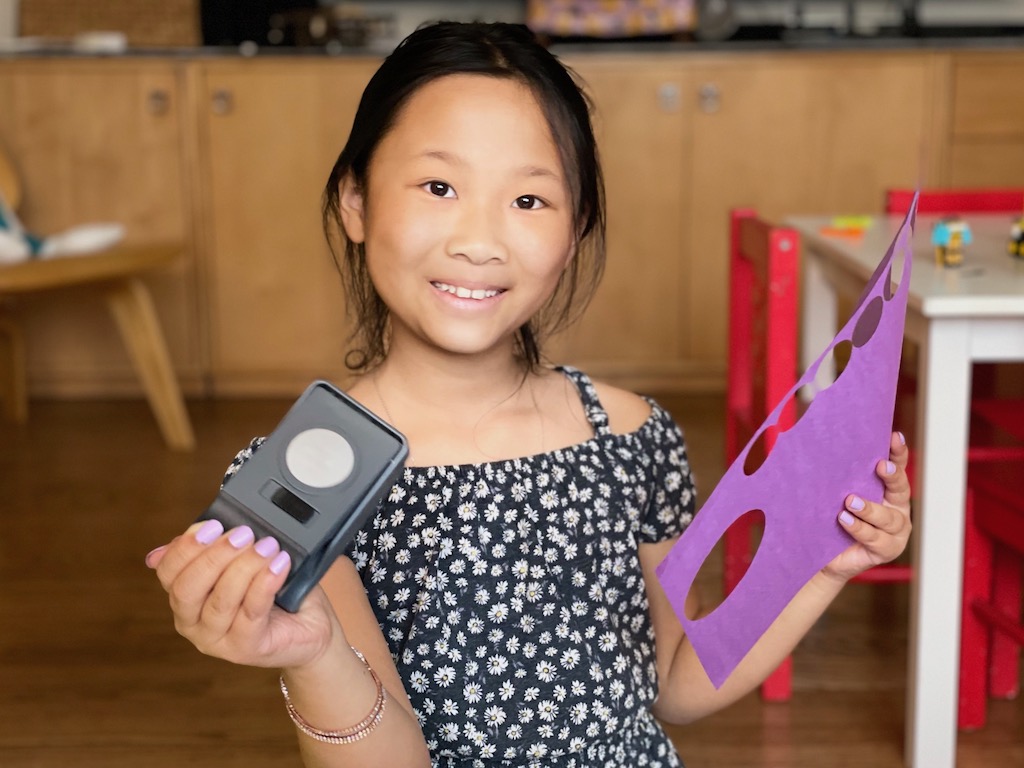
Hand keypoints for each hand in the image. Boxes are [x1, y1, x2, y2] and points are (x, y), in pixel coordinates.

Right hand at [147, 520, 338, 669]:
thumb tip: (195, 528)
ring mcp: (217, 640)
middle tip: (244, 534)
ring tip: (268, 546)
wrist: (309, 625)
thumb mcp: (245, 562)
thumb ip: (221, 546)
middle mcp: (193, 623)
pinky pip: (251, 613)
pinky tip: (279, 565)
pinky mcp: (246, 649)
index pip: (168, 573)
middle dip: (214, 556)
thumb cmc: (275, 590)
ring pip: (221, 601)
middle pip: (187, 589)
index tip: (213, 525)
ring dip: (245, 567)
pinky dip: (265, 584)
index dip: (186, 547)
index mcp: (186, 597)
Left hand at [823, 431, 911, 582]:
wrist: (823, 557)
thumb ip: (837, 478)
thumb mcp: (834, 496)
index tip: (894, 437)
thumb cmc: (830, 520)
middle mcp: (896, 509)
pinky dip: (860, 529)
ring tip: (850, 501)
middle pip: (900, 490)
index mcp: (888, 492)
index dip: (898, 453)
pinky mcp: (886, 551)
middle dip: (892, 476)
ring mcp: (895, 532)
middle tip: (880, 466)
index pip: (896, 468)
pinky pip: (876, 539)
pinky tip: (845, 520)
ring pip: (888, 518)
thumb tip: (819, 449)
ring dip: (870, 508)